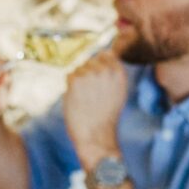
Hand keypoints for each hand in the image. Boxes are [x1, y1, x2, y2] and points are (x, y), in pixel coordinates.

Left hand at [63, 51, 126, 165]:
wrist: (96, 136)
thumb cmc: (105, 117)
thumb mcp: (117, 91)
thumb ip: (112, 72)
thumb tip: (104, 53)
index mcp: (119, 72)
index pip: (104, 54)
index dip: (98, 68)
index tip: (98, 85)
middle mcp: (106, 69)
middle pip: (89, 61)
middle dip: (87, 75)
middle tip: (92, 97)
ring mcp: (90, 73)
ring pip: (78, 69)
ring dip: (78, 83)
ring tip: (86, 100)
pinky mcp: (76, 80)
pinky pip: (69, 76)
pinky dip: (70, 88)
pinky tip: (78, 101)